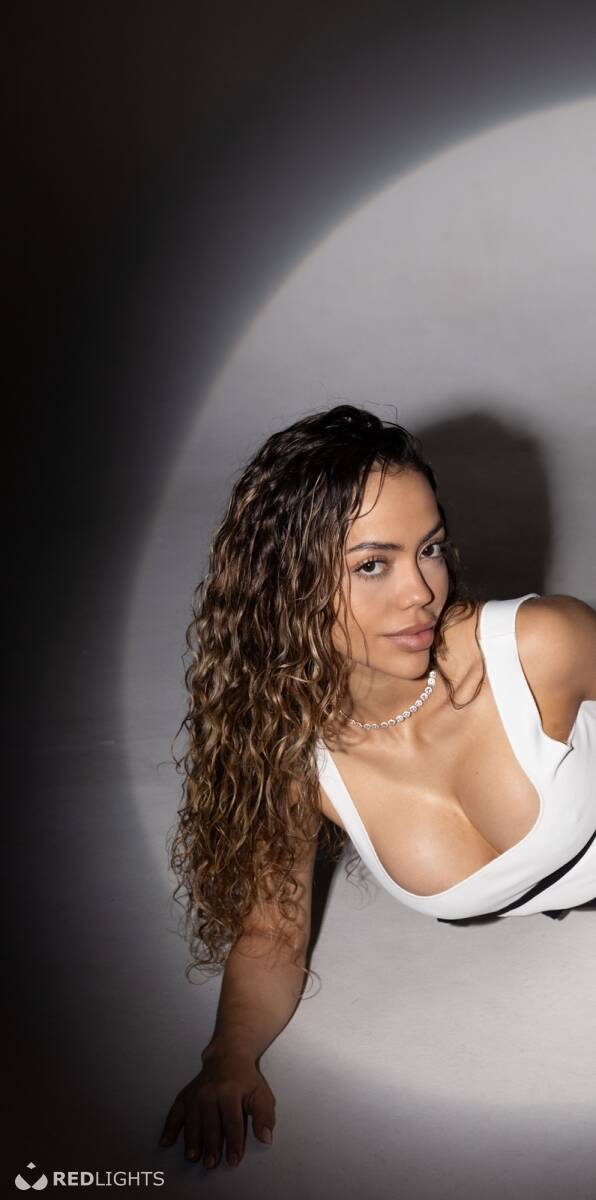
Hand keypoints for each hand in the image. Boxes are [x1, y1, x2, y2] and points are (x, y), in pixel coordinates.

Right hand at [158, 1049, 275, 1168]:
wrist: (227, 1057)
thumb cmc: (246, 1080)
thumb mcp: (261, 1094)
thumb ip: (264, 1116)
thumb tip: (265, 1138)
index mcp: (231, 1092)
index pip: (233, 1122)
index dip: (233, 1143)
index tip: (233, 1161)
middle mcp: (210, 1092)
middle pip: (211, 1123)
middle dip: (211, 1145)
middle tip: (210, 1164)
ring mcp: (195, 1094)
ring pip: (192, 1121)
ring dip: (191, 1140)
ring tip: (192, 1157)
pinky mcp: (185, 1096)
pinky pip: (175, 1112)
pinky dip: (169, 1127)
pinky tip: (165, 1142)